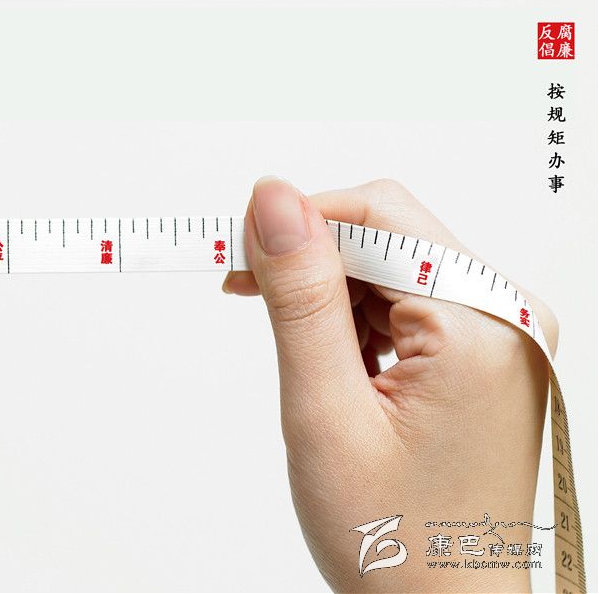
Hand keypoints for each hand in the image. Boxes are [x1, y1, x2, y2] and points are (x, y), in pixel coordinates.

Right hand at [223, 177, 555, 592]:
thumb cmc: (394, 541)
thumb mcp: (326, 412)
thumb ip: (301, 298)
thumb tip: (274, 200)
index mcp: (481, 325)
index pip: (379, 215)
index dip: (298, 223)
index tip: (235, 250)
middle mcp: (504, 317)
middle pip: (388, 236)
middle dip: (310, 260)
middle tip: (248, 296)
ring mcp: (498, 336)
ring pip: (392, 267)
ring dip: (330, 293)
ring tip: (302, 359)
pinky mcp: (481, 353)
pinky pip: (408, 303)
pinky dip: (356, 319)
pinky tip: (334, 362)